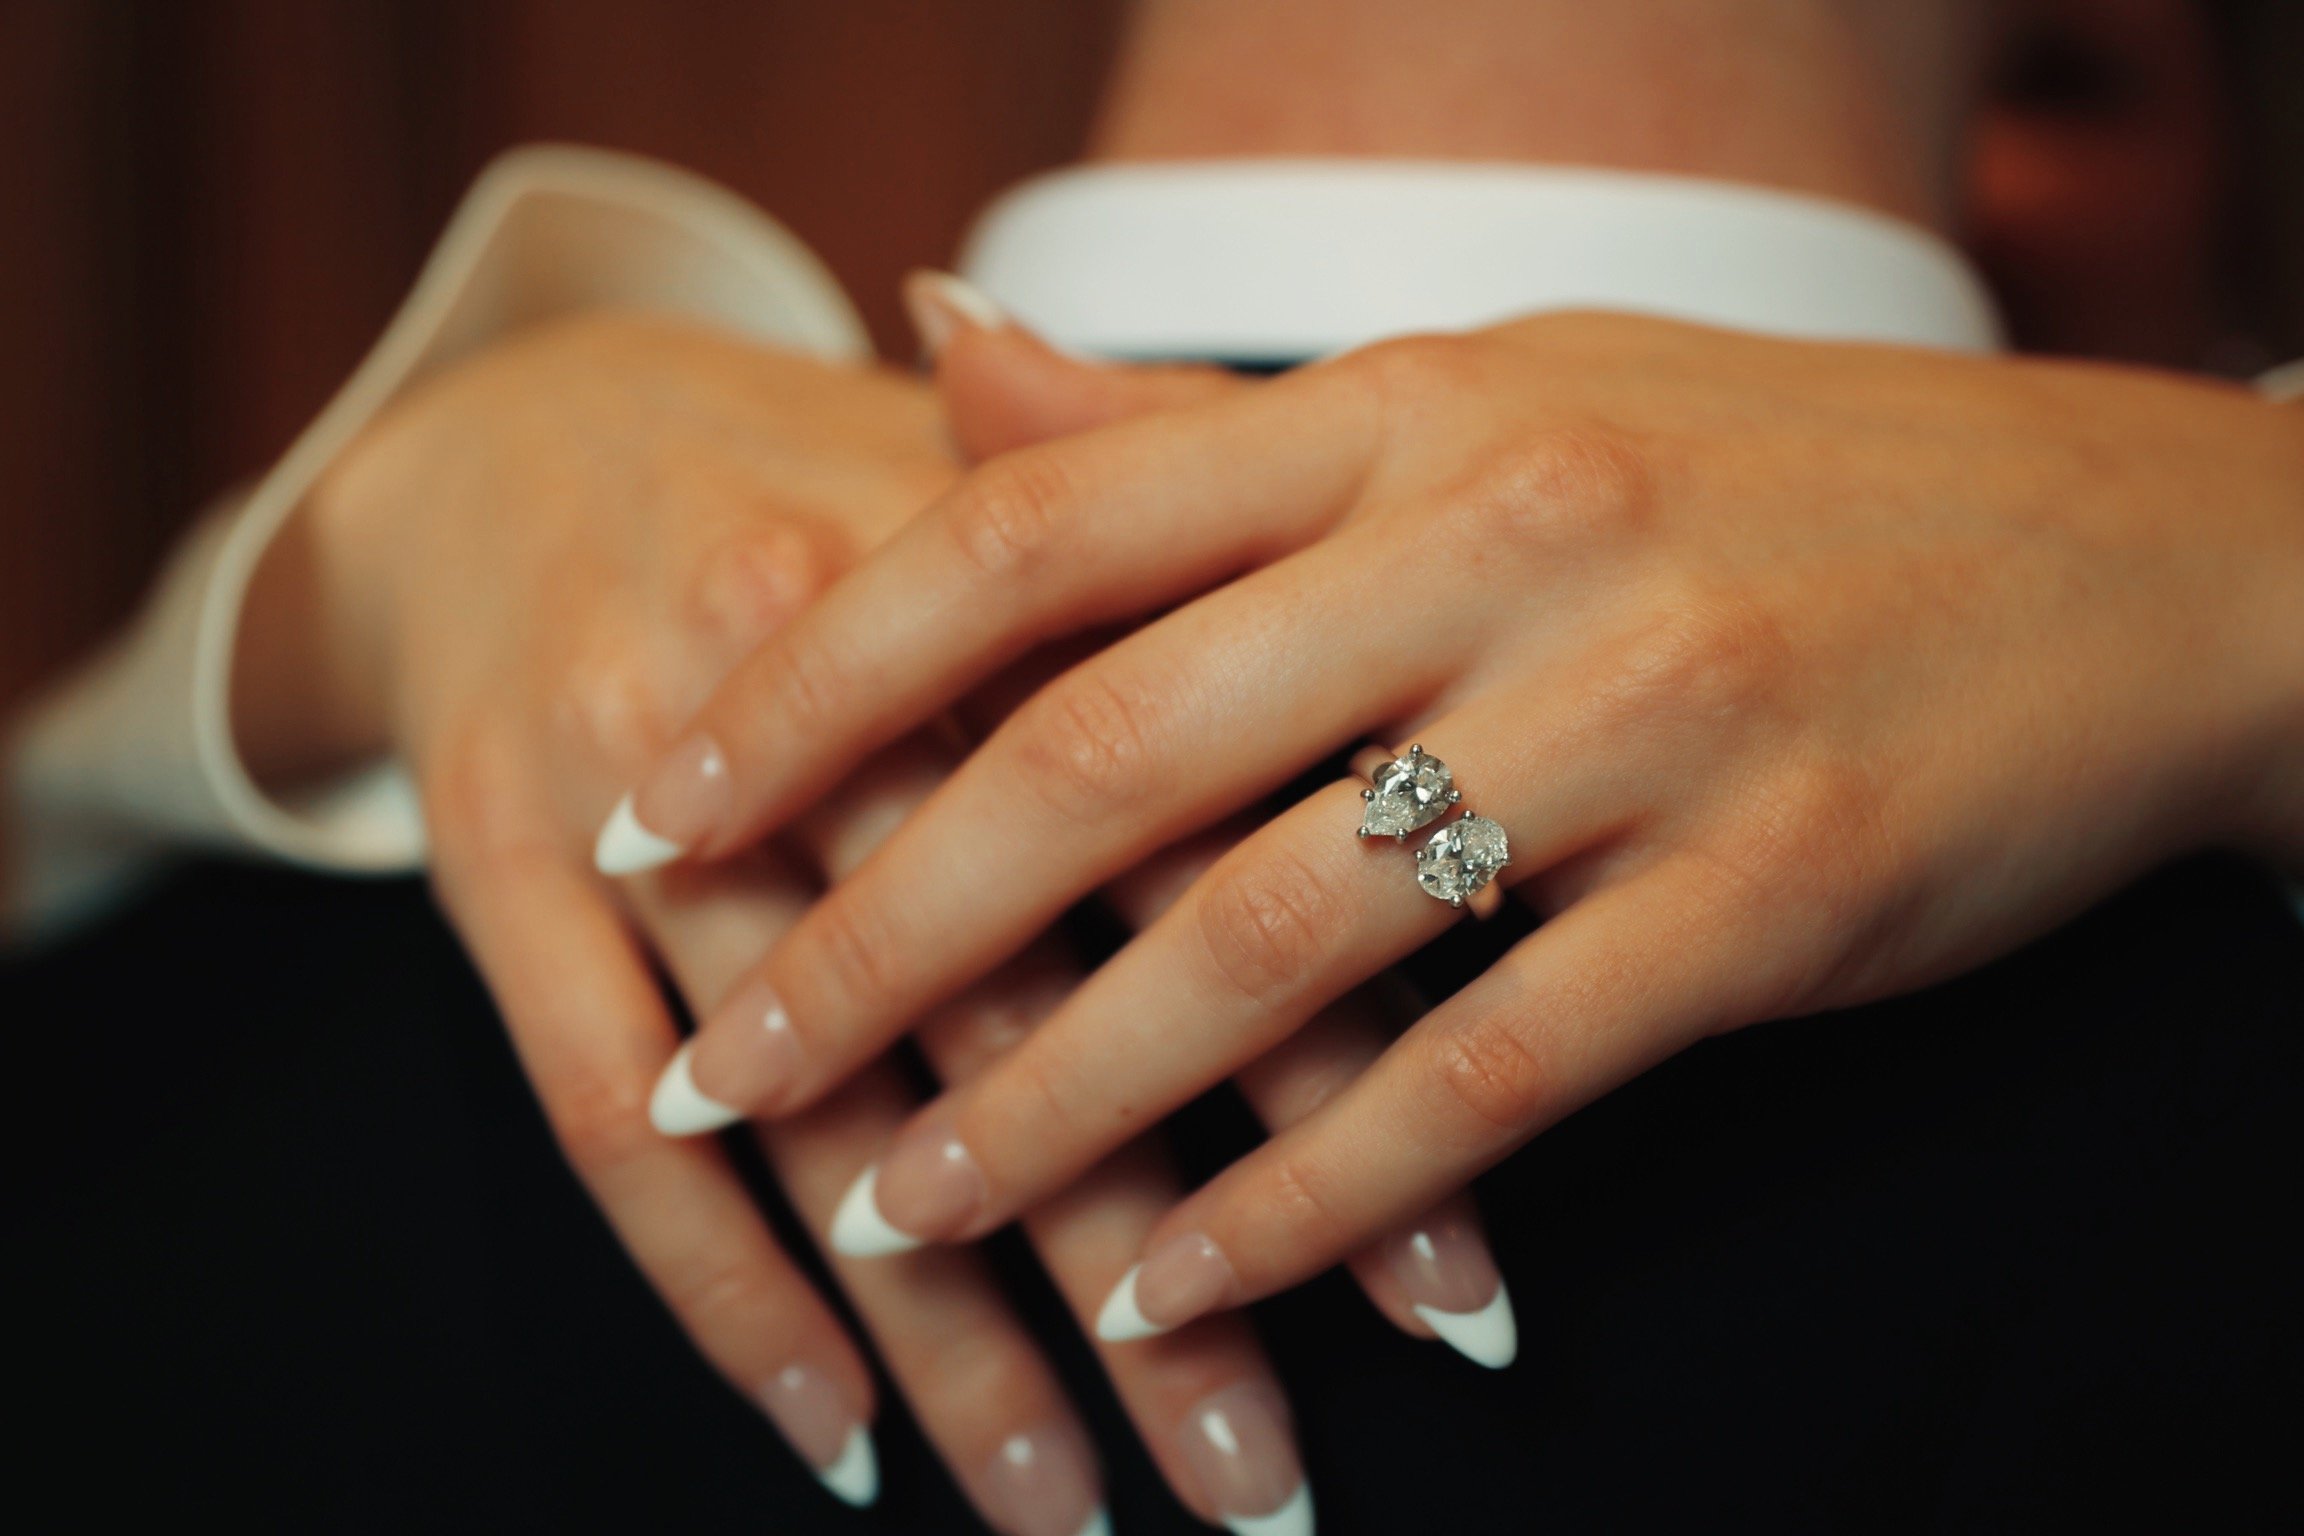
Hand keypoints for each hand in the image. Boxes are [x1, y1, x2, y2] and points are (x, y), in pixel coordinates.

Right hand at [247, 311, 1484, 1534]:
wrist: (536, 424)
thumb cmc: (857, 498)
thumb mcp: (1033, 519)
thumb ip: (1230, 643)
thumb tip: (1469, 827)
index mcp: (998, 587)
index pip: (1203, 867)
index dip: (1332, 1088)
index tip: (1452, 1295)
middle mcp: (820, 681)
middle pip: (1014, 1022)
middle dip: (1151, 1279)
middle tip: (1267, 1488)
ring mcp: (638, 773)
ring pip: (814, 1104)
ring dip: (950, 1339)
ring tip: (1073, 1517)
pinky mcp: (490, 851)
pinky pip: (589, 1108)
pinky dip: (715, 1293)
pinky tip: (837, 1448)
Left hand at [611, 301, 2303, 1340]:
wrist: (2125, 549)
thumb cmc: (1752, 474)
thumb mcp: (1471, 393)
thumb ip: (1189, 426)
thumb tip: (923, 351)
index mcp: (1395, 410)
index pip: (1024, 535)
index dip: (812, 686)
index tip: (660, 821)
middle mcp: (1500, 537)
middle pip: (1101, 761)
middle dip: (872, 941)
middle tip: (716, 1081)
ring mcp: (1648, 712)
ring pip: (1275, 941)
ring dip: (1056, 1108)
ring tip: (899, 1217)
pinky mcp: (1778, 888)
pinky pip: (1496, 1071)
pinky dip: (1314, 1197)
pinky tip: (1183, 1283)